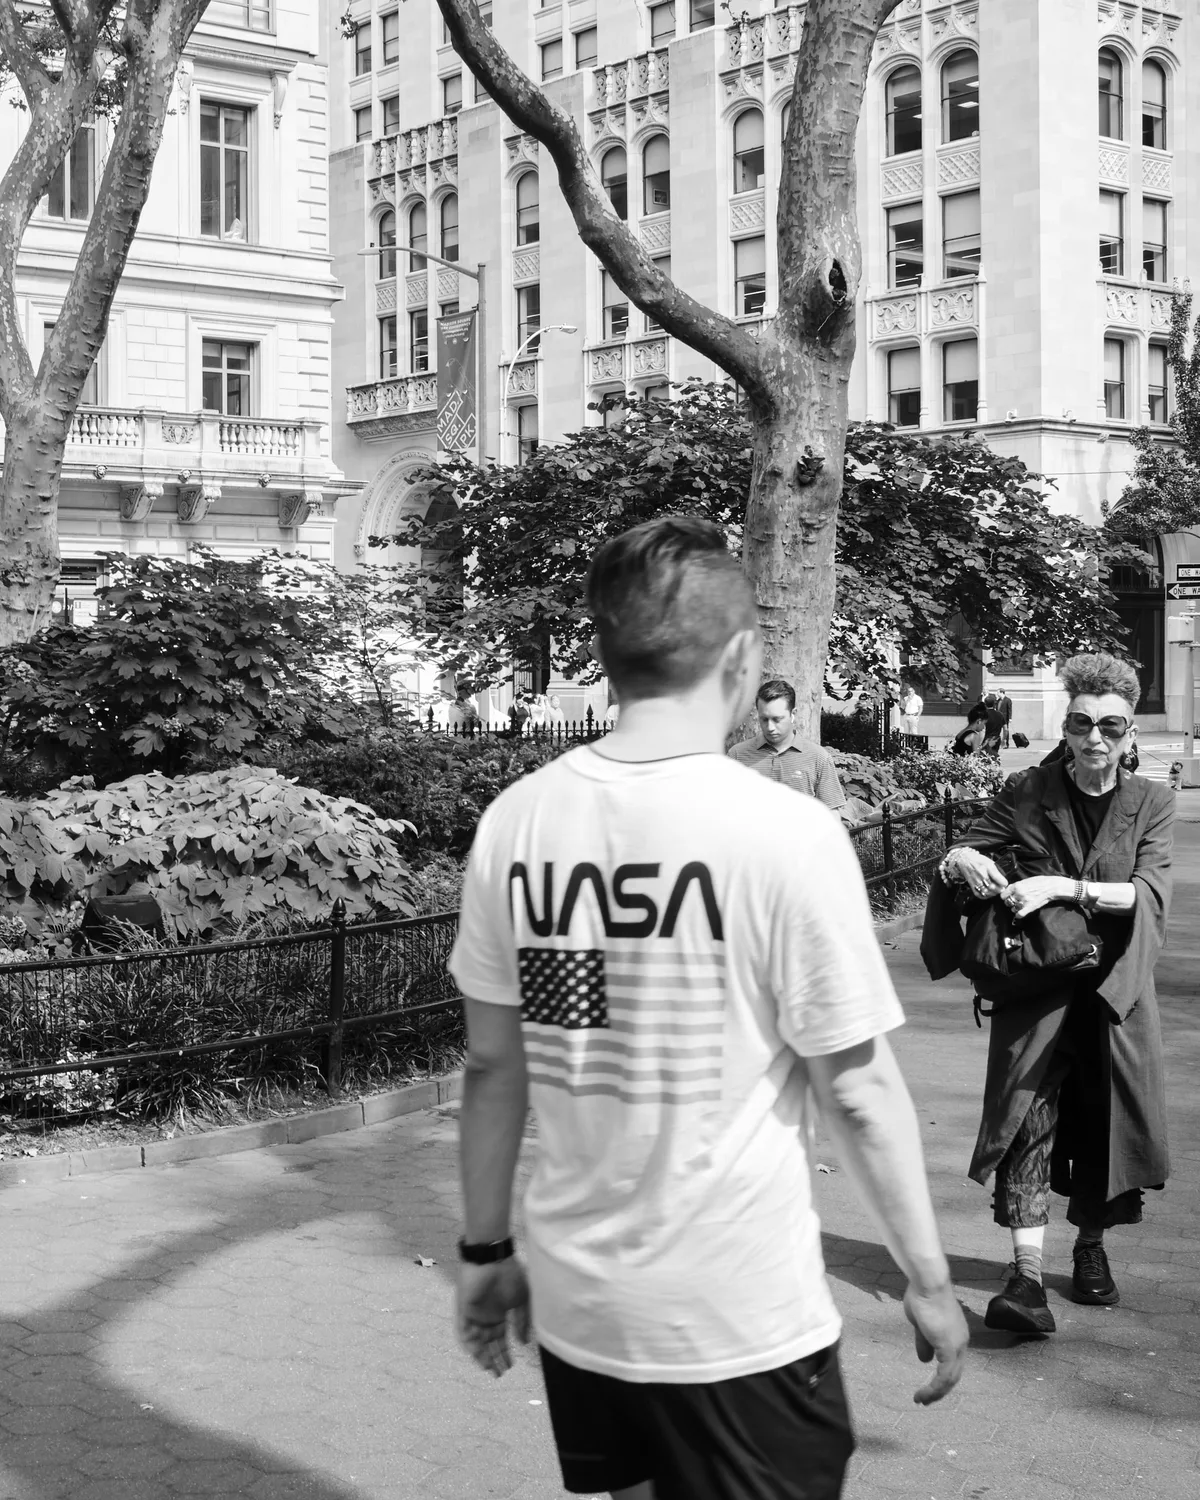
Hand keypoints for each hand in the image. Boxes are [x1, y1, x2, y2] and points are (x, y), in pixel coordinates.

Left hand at [455, 1258, 530, 1377]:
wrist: (493, 1257)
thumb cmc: (510, 1274)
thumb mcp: (523, 1299)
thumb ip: (522, 1321)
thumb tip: (523, 1342)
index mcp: (499, 1314)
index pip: (500, 1339)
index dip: (505, 1353)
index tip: (511, 1366)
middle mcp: (486, 1317)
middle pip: (488, 1344)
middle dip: (494, 1359)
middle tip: (500, 1374)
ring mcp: (474, 1315)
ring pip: (476, 1342)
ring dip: (482, 1356)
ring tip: (491, 1368)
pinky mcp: (464, 1311)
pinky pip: (464, 1333)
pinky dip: (470, 1345)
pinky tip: (478, 1356)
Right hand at [904, 1282, 967, 1405]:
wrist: (928, 1283)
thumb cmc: (923, 1297)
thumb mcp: (921, 1324)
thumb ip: (924, 1342)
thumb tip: (924, 1360)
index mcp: (956, 1335)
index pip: (952, 1363)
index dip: (941, 1376)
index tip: (927, 1385)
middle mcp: (961, 1342)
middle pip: (954, 1374)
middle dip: (939, 1390)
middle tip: (925, 1399)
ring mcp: (957, 1346)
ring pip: (951, 1378)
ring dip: (936, 1392)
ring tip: (921, 1400)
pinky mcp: (949, 1348)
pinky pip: (944, 1376)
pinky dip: (934, 1388)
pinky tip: (923, 1394)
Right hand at [949, 849, 1007, 899]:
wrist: (965, 860)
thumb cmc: (978, 860)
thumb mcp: (989, 862)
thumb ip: (996, 870)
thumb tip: (1003, 879)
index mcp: (987, 866)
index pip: (997, 877)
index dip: (1003, 882)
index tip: (1005, 883)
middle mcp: (981, 874)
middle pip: (992, 887)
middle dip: (999, 889)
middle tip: (1002, 888)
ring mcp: (975, 880)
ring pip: (986, 892)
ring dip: (993, 893)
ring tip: (996, 891)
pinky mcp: (972, 885)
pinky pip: (979, 894)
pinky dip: (986, 896)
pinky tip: (989, 893)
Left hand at [1002, 876, 1071, 920]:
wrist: (1051, 887)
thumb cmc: (1040, 882)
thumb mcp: (1025, 880)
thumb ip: (1016, 886)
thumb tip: (1008, 890)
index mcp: (1016, 886)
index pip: (1003, 894)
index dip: (1005, 896)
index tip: (1007, 897)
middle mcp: (1018, 894)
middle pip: (1007, 902)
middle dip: (1009, 902)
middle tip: (1014, 901)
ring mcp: (1024, 901)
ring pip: (1012, 908)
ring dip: (1015, 908)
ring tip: (1020, 906)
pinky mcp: (1030, 907)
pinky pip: (1019, 914)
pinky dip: (1018, 915)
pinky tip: (1020, 913)